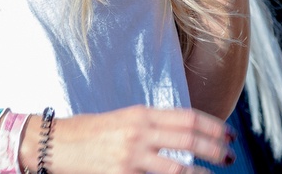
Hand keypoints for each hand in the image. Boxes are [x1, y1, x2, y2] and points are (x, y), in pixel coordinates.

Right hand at [23, 106, 234, 173]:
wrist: (52, 142)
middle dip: (215, 149)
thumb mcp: (122, 120)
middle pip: (189, 140)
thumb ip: (150, 126)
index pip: (188, 118)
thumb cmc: (88, 132)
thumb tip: (184, 134)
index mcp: (140, 114)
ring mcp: (130, 156)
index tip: (228, 135)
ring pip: (179, 170)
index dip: (213, 126)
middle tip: (230, 156)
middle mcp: (138, 132)